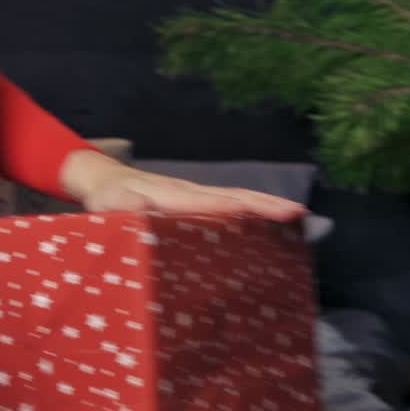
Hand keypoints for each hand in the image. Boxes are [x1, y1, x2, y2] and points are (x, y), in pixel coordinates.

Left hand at [61, 150, 305, 222]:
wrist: (105, 181)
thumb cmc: (107, 197)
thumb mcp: (107, 204)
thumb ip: (121, 208)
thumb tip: (140, 210)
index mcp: (174, 197)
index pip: (214, 202)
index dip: (244, 208)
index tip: (276, 212)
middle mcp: (191, 193)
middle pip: (236, 197)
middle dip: (268, 206)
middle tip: (304, 216)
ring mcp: (196, 197)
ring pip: (237, 201)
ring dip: (267, 209)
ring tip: (301, 221)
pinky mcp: (197, 204)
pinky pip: (229, 208)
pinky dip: (253, 214)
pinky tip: (273, 230)